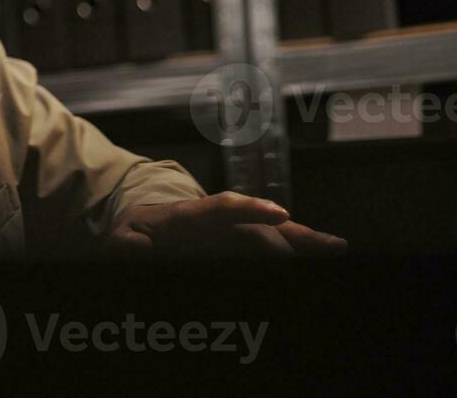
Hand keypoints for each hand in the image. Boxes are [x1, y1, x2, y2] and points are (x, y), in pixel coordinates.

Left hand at [106, 191, 347, 257]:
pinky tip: (326, 249)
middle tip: (318, 247)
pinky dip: (298, 246)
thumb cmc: (132, 236)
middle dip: (286, 235)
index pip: (221, 208)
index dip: (250, 210)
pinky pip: (272, 244)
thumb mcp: (121, 239)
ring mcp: (230, 231)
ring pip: (271, 233)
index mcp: (187, 216)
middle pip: (257, 224)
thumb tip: (139, 249)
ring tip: (335, 246)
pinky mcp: (238, 244)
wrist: (139, 226)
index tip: (278, 214)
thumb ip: (128, 245)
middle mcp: (217, 220)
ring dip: (302, 240)